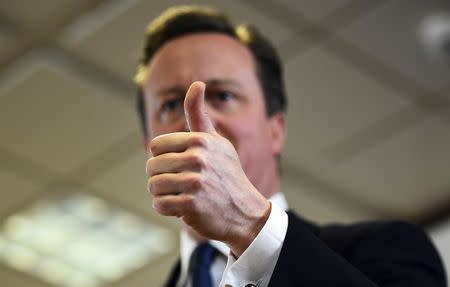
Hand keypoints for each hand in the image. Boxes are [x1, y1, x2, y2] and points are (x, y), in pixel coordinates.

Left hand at [146, 81, 270, 255]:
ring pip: (153, 186)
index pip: (156, 146)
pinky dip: (167, 209)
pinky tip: (184, 208)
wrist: (245, 212)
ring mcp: (195, 182)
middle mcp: (199, 158)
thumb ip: (199, 114)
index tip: (179, 166)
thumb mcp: (216, 142)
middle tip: (182, 184)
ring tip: (182, 195)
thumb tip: (196, 83)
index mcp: (201, 140)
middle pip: (152, 167)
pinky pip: (159, 204)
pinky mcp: (191, 205)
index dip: (163, 158)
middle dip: (162, 178)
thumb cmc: (226, 174)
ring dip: (164, 194)